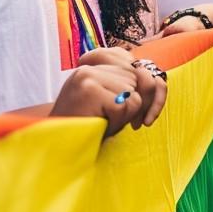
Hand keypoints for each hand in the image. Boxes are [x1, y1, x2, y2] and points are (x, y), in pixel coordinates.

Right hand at [51, 48, 166, 135]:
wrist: (55, 148)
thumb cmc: (87, 127)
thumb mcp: (110, 101)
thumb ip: (128, 85)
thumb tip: (157, 80)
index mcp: (94, 63)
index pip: (134, 63)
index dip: (148, 87)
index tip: (145, 113)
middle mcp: (91, 65)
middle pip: (139, 79)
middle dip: (140, 105)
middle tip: (124, 122)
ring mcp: (89, 75)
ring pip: (134, 94)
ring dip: (126, 116)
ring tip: (105, 122)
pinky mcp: (89, 88)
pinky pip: (125, 106)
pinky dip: (118, 122)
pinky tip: (101, 125)